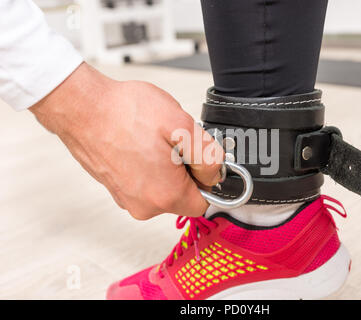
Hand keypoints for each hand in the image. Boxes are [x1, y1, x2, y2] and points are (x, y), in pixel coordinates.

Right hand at [30, 63, 223, 219]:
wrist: (82, 107)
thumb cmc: (124, 112)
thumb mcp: (183, 126)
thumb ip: (209, 156)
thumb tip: (216, 175)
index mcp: (165, 195)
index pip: (205, 202)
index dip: (207, 178)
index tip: (198, 158)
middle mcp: (144, 205)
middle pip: (183, 196)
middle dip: (186, 170)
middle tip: (173, 142)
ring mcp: (127, 199)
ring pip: (164, 189)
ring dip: (167, 167)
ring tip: (152, 140)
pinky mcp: (117, 189)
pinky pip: (145, 184)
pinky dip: (149, 167)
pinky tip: (140, 144)